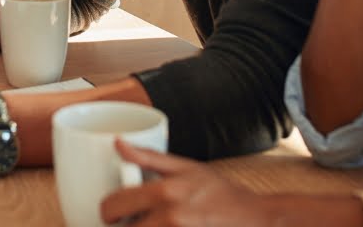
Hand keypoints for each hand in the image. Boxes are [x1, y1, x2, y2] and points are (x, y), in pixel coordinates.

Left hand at [100, 140, 272, 225]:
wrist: (255, 218)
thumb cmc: (221, 192)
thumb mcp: (187, 167)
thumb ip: (149, 157)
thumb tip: (118, 143)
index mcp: (165, 192)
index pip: (115, 204)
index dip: (107, 211)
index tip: (111, 213)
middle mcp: (169, 217)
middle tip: (123, 223)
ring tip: (145, 225)